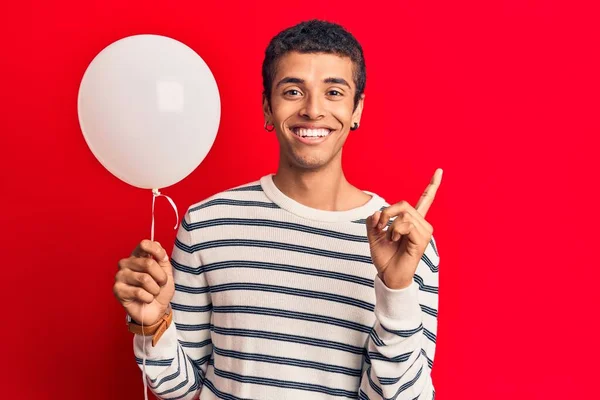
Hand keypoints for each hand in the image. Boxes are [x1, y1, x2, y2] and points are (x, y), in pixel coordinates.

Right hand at [113, 240, 174, 324]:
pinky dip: (148, 298)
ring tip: (153, 292)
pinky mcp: (117, 289)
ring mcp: (120, 276)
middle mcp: (126, 263)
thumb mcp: (167, 273)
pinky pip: (139, 292)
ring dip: (155, 289)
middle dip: (161, 277)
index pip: (144, 245)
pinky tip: (146, 299)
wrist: (156, 311)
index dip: (157, 251)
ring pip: (144, 279)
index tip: (163, 259)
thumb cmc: (160, 291)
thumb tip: (157, 246)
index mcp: (137, 256)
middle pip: (148, 263)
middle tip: (160, 284)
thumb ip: (162, 259)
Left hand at [366, 169, 442, 288]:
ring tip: (390, 238)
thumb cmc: (384, 258)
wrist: (388, 276)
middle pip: (404, 204)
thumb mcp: (374, 236)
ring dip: (390, 224)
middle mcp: (422, 225)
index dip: (432, 185)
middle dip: (387, 213)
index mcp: (412, 222)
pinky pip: (406, 224)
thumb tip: (377, 212)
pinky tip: (395, 240)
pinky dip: (394, 230)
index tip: (440, 171)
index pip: (425, 200)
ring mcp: (424, 232)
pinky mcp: (422, 240)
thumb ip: (374, 222)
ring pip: (404, 214)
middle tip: (380, 226)